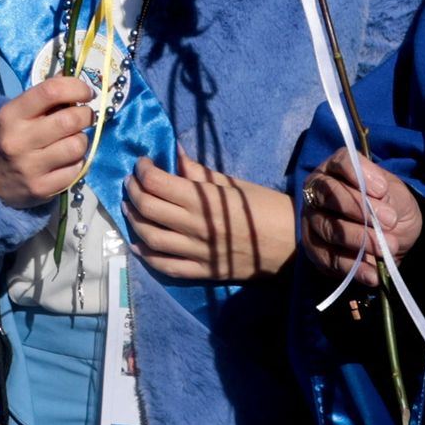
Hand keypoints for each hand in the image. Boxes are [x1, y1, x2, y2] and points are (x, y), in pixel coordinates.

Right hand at [0, 77, 95, 209]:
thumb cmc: (8, 137)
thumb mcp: (17, 113)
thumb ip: (46, 97)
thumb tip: (77, 81)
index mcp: (11, 115)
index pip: (50, 91)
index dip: (76, 87)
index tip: (86, 92)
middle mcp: (18, 140)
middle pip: (70, 120)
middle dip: (85, 115)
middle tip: (84, 116)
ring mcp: (29, 167)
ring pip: (77, 146)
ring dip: (81, 141)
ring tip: (71, 141)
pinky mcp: (40, 188)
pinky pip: (76, 170)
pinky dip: (76, 163)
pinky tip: (65, 161)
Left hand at [123, 156, 295, 282]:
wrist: (294, 243)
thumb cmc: (266, 207)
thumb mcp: (233, 184)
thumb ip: (199, 173)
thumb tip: (175, 153)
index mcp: (203, 200)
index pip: (157, 183)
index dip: (143, 170)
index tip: (143, 164)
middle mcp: (195, 226)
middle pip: (148, 207)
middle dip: (133, 191)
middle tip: (131, 182)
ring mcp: (197, 252)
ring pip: (150, 237)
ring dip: (133, 220)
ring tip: (129, 207)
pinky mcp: (203, 271)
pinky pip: (166, 266)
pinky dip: (146, 255)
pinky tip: (138, 244)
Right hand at [299, 152, 422, 271]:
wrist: (393, 238)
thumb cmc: (391, 207)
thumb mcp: (396, 195)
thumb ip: (386, 194)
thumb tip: (376, 198)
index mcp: (337, 169)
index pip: (341, 162)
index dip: (358, 174)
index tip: (382, 190)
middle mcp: (318, 190)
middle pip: (330, 195)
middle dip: (361, 209)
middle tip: (390, 221)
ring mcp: (313, 220)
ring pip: (330, 228)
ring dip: (360, 239)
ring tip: (388, 248)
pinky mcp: (315, 249)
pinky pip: (330, 258)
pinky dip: (353, 267)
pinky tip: (373, 273)